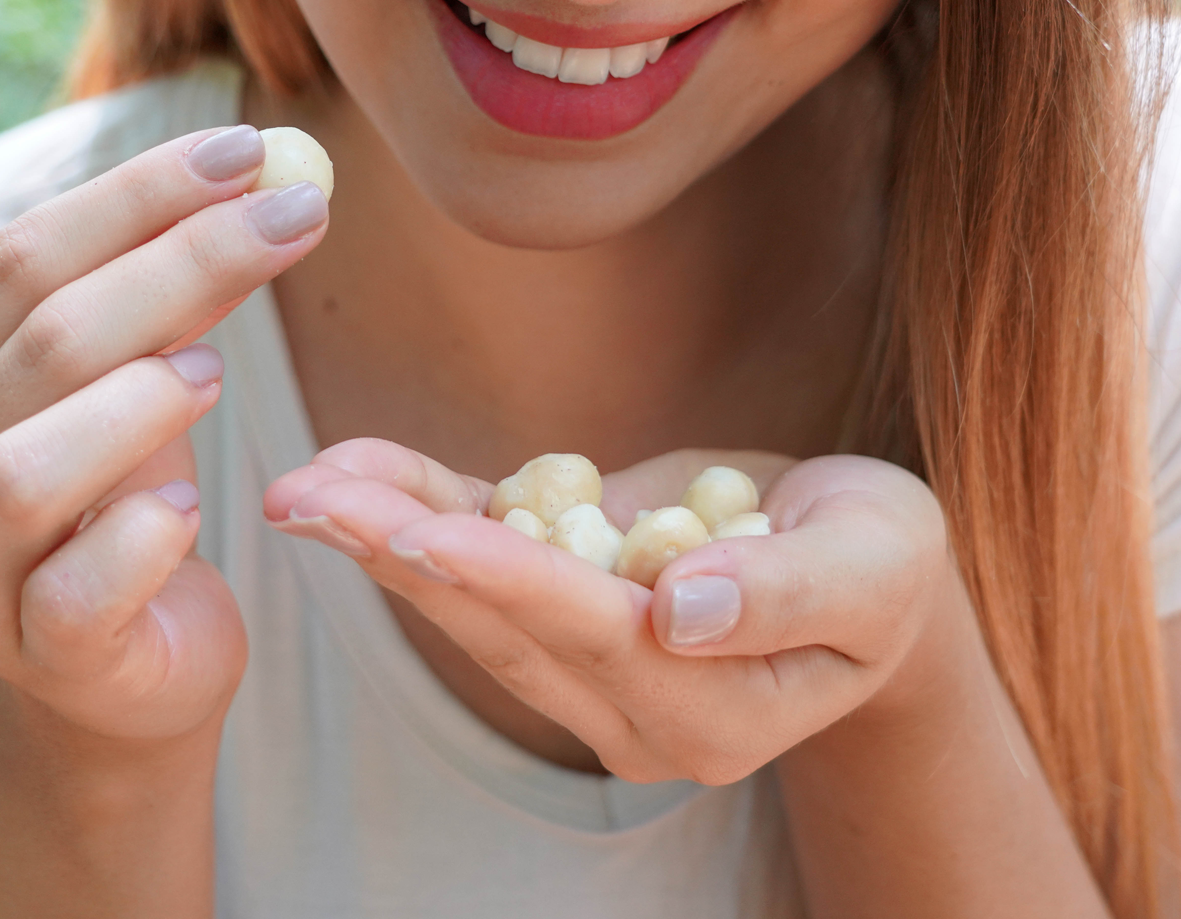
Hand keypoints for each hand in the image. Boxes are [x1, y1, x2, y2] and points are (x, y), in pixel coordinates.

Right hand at [0, 125, 328, 743]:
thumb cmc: (123, 498)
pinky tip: (193, 511)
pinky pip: (78, 592)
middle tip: (295, 212)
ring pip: (25, 466)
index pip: (14, 261)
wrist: (124, 668)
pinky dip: (144, 536)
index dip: (134, 196)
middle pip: (40, 339)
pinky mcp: (35, 659)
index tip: (245, 152)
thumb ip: (163, 293)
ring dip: (138, 400)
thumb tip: (258, 178)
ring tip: (215, 372)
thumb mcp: (131, 381)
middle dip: (181, 259)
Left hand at [265, 439, 954, 783]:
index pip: (600, 641)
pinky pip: (481, 554)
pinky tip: (350, 471)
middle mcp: (630, 706)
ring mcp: (586, 664)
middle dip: (405, 556)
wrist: (857, 565)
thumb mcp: (871, 563)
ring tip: (300, 486)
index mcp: (712, 709)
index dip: (516, 585)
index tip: (433, 537)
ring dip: (382, 536)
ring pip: (471, 598)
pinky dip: (415, 508)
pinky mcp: (562, 602)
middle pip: (505, 626)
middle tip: (313, 500)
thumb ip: (787, 594)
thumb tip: (684, 607)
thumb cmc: (879, 561)